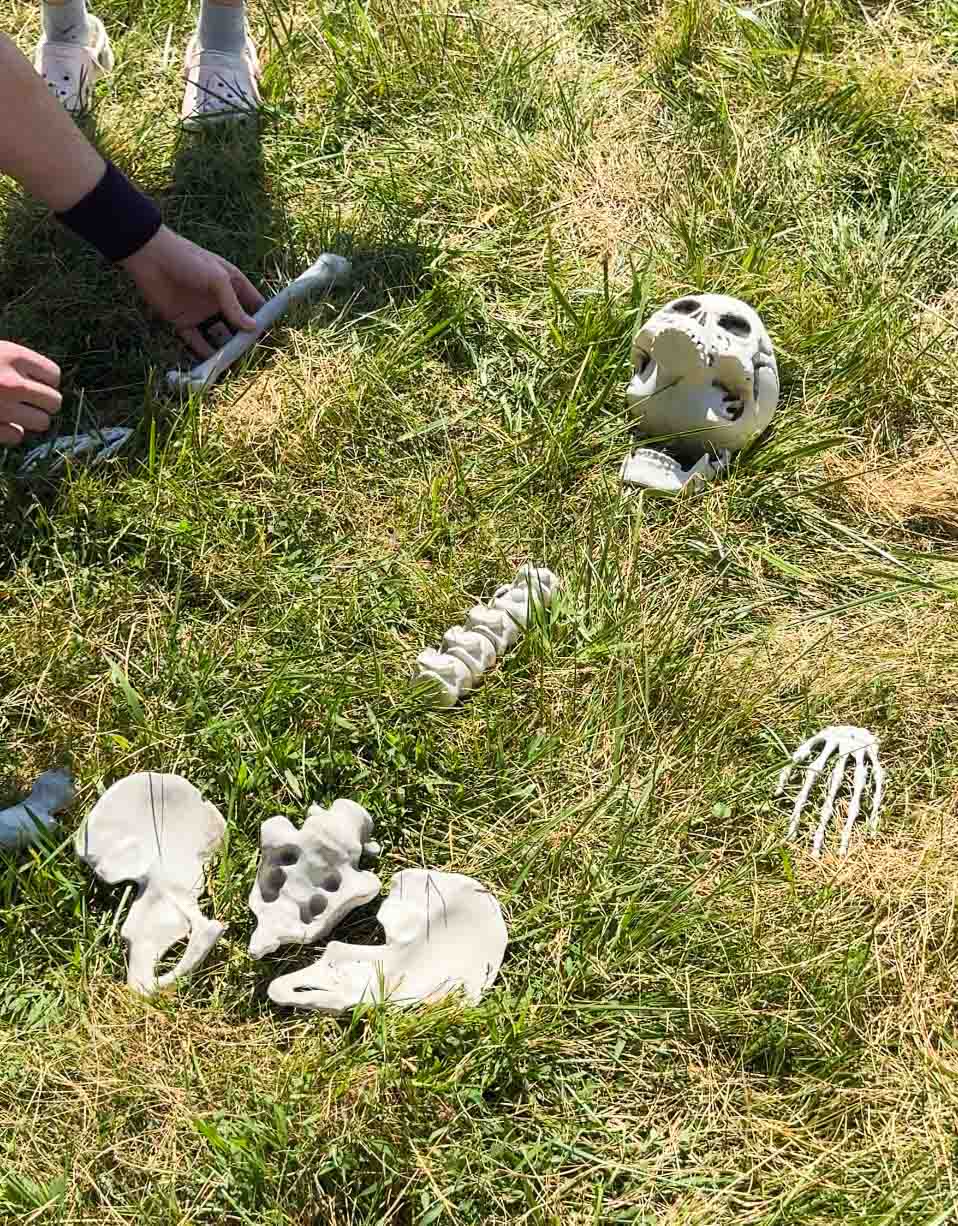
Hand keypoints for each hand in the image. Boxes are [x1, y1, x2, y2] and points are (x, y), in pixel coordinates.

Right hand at [0, 341, 60, 445]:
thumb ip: (21, 364)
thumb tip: (52, 382)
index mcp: (13, 357)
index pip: (54, 375)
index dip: (45, 380)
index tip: (34, 381)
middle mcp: (12, 384)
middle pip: (55, 401)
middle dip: (44, 402)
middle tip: (28, 399)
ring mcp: (3, 409)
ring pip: (42, 422)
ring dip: (32, 419)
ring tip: (14, 410)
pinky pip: (18, 436)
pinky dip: (10, 431)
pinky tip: (0, 420)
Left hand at [121, 226, 263, 357]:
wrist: (149, 256)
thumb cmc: (188, 260)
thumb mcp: (217, 279)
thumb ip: (234, 305)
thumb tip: (252, 328)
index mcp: (231, 284)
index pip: (253, 304)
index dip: (261, 318)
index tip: (269, 334)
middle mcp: (218, 300)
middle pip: (237, 324)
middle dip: (244, 338)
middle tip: (253, 354)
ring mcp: (201, 311)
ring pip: (218, 335)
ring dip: (225, 348)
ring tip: (234, 363)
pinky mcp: (182, 321)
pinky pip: (196, 341)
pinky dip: (203, 353)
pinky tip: (213, 364)